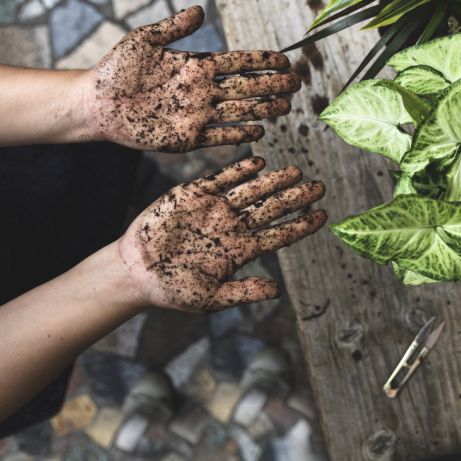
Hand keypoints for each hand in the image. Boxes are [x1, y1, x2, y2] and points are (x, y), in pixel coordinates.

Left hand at [81, 6, 299, 152]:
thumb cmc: (116, 69)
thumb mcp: (144, 40)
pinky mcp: (187, 137)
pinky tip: (258, 131)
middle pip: (246, 87)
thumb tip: (200, 9)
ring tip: (286, 107)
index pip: (237, 62)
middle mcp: (202, 90)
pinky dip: (238, 134)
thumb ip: (173, 27)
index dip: (261, 61)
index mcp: (196, 65)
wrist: (96, 103)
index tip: (284, 59)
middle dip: (272, 85)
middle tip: (296, 84)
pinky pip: (219, 136)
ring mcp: (197, 115)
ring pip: (239, 111)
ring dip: (264, 109)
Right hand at [117, 157, 326, 312]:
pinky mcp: (193, 194)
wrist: (137, 273)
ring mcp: (214, 209)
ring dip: (273, 181)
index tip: (323, 216)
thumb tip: (277, 292)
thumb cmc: (174, 290)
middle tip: (319, 186)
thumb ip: (244, 292)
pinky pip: (220, 179)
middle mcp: (233, 227)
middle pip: (272, 209)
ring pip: (251, 191)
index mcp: (241, 251)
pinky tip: (257, 163)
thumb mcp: (212, 298)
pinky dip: (238, 170)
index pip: (280, 235)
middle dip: (296, 197)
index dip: (302, 225)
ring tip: (295, 171)